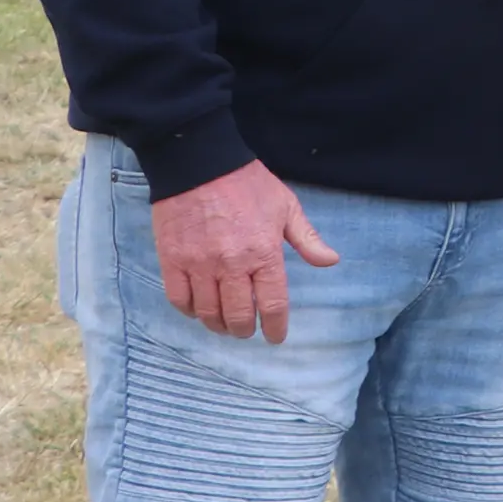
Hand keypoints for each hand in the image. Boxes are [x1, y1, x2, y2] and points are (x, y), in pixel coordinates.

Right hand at [151, 160, 339, 342]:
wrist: (199, 164)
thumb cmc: (247, 184)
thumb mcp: (286, 207)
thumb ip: (307, 239)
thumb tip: (330, 261)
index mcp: (264, 254)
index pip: (272, 305)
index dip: (275, 327)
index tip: (275, 337)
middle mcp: (231, 265)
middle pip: (238, 316)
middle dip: (244, 330)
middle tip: (246, 330)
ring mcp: (199, 264)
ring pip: (207, 312)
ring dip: (217, 324)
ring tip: (224, 323)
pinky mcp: (172, 260)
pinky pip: (179, 298)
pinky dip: (189, 311)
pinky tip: (198, 309)